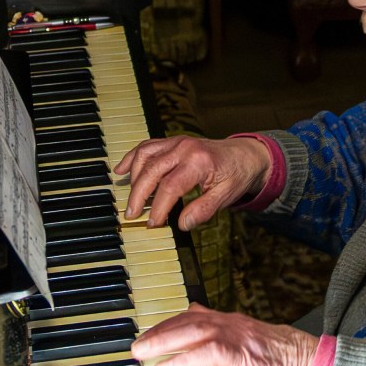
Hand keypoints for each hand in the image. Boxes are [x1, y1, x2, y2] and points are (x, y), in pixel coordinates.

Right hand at [113, 134, 270, 230]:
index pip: (170, 186)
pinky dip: (131, 158)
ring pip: (145, 156)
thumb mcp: (226, 196)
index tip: (153, 223)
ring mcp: (176, 142)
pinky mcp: (171, 141)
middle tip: (132, 215)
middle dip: (138, 195)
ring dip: (134, 178)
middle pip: (152, 171)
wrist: (244, 155)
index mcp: (199, 162)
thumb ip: (203, 210)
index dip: (158, 207)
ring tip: (131, 200)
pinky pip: (146, 146)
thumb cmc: (234, 175)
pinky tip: (121, 171)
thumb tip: (182, 224)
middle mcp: (184, 148)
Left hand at [132, 304, 317, 365]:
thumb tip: (191, 309)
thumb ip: (215, 320)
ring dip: (184, 360)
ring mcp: (244, 357)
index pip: (189, 320)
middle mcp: (233, 335)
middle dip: (164, 339)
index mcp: (227, 323)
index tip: (142, 338)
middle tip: (140, 351)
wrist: (304, 361)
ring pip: (211, 352)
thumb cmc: (270, 347)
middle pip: (195, 331)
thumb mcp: (240, 327)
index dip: (163, 328)